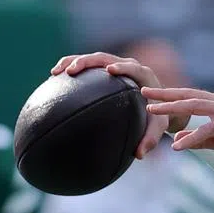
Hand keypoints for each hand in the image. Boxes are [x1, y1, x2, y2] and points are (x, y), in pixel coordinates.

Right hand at [50, 52, 187, 157]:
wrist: (158, 105)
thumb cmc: (158, 116)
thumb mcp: (158, 126)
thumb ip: (151, 138)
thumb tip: (140, 154)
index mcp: (143, 76)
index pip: (132, 67)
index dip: (122, 66)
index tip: (110, 70)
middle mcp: (129, 66)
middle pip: (106, 58)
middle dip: (87, 61)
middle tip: (71, 70)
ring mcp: (116, 66)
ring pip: (93, 58)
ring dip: (74, 61)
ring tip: (56, 71)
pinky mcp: (106, 69)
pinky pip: (88, 66)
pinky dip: (72, 66)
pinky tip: (55, 77)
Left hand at [143, 87, 213, 164]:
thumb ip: (198, 139)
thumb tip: (177, 140)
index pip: (190, 96)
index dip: (170, 95)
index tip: (151, 94)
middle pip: (187, 95)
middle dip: (164, 94)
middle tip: (144, 90)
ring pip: (193, 105)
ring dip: (171, 108)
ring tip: (152, 110)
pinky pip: (206, 130)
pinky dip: (190, 138)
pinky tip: (176, 147)